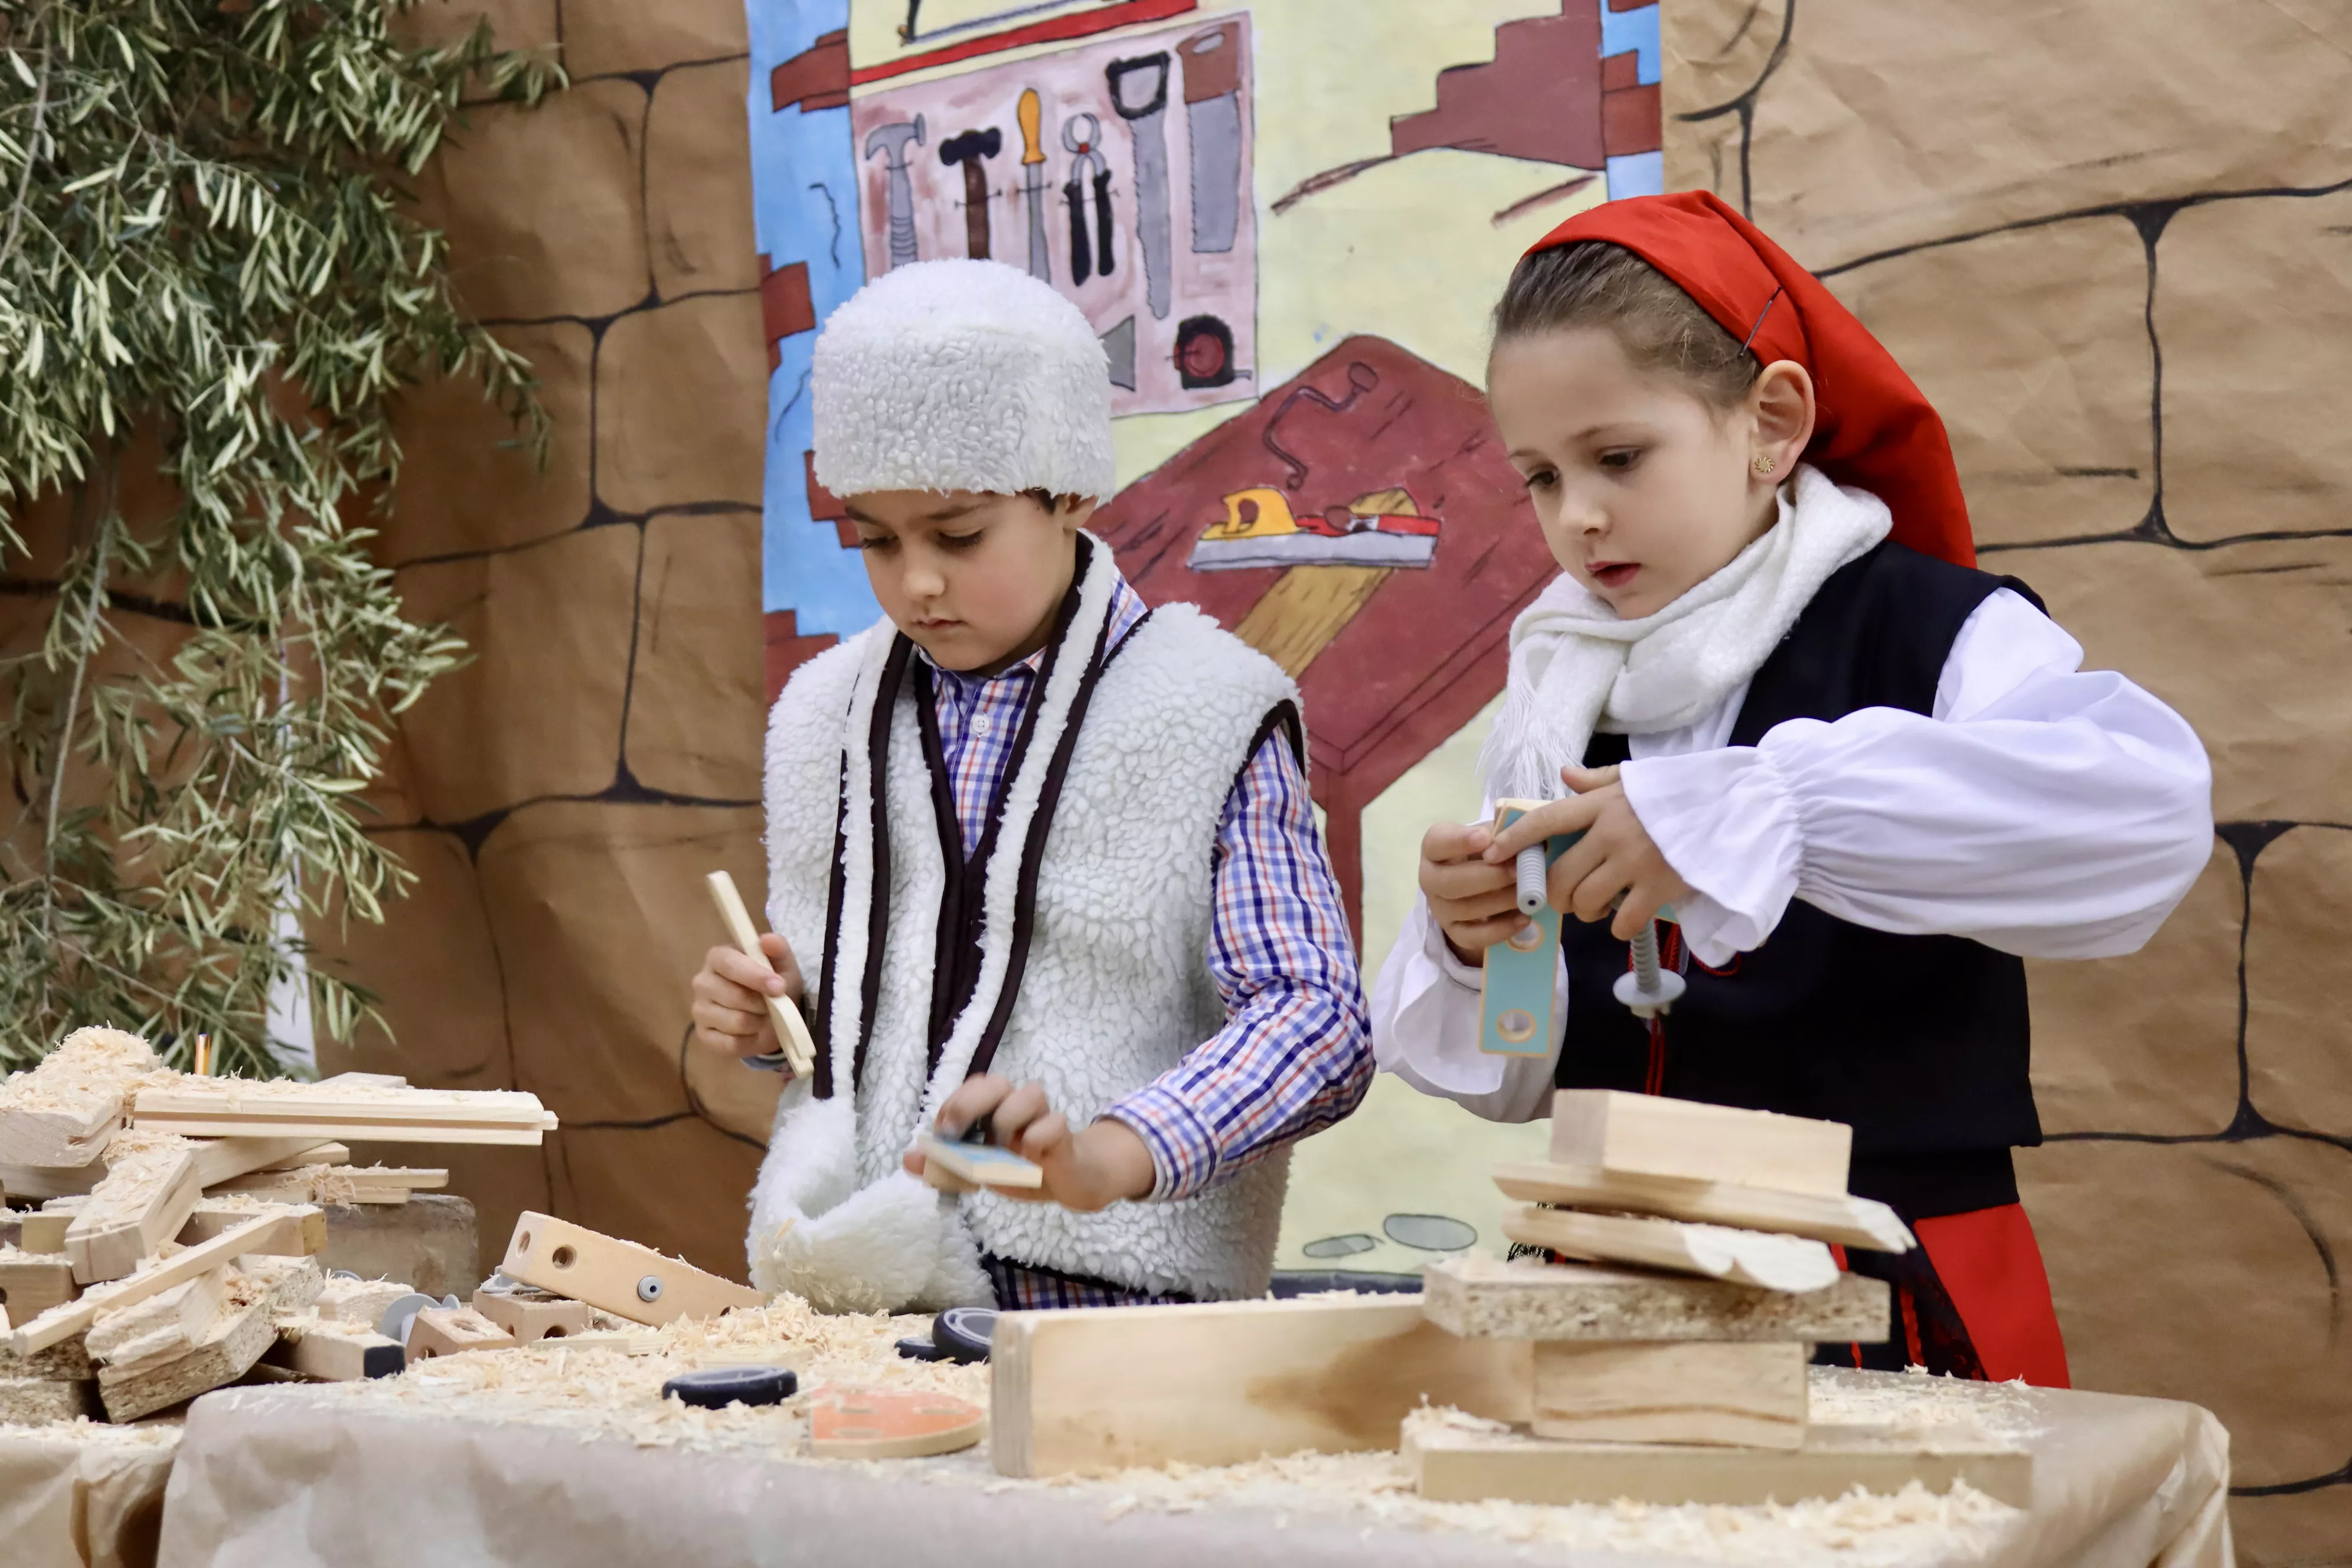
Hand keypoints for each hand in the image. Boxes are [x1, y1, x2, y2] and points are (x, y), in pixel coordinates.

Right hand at [690, 934, 804, 1067]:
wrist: (772, 1015)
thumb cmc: (774, 982)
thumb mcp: (783, 964)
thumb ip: (778, 949)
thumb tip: (767, 940)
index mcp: (718, 957)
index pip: (729, 964)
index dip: (755, 976)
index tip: (779, 987)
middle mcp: (702, 982)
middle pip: (734, 996)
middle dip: (763, 1003)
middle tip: (774, 1004)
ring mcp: (699, 1010)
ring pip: (735, 1022)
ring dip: (759, 1022)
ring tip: (764, 1017)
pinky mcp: (703, 1035)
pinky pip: (731, 1043)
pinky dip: (750, 1041)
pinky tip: (754, 1032)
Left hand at [902, 1074, 1156, 1212]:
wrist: (1069, 1182)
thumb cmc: (1020, 1169)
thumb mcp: (977, 1172)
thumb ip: (944, 1166)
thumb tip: (908, 1159)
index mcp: (995, 1108)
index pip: (973, 1086)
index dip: (954, 1103)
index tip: (942, 1132)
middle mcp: (1018, 1105)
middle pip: (996, 1082)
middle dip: (970, 1103)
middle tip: (955, 1133)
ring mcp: (1043, 1117)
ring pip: (1030, 1094)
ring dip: (1007, 1121)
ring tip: (1002, 1151)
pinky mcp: (1064, 1135)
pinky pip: (1051, 1126)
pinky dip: (1034, 1142)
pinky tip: (1028, 1162)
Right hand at [1418, 819, 1523, 963]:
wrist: (1483, 884)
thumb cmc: (1487, 851)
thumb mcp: (1492, 833)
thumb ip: (1500, 826)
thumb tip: (1513, 820)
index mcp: (1434, 847)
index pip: (1437, 842)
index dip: (1459, 841)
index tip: (1486, 839)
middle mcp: (1429, 878)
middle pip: (1448, 882)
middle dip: (1487, 877)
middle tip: (1518, 871)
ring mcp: (1439, 908)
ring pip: (1462, 909)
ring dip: (1498, 902)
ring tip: (1527, 895)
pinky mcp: (1453, 932)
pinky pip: (1472, 937)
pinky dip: (1500, 929)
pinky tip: (1524, 918)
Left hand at [1483, 765, 1692, 940]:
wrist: (1735, 806)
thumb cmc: (1681, 793)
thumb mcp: (1637, 779)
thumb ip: (1597, 781)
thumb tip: (1564, 777)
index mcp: (1602, 804)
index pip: (1546, 820)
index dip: (1514, 839)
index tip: (1491, 853)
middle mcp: (1612, 832)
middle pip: (1559, 874)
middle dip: (1551, 894)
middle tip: (1560, 899)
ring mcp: (1635, 861)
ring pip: (1585, 900)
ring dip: (1584, 911)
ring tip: (1596, 906)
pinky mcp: (1659, 886)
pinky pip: (1621, 920)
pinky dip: (1616, 926)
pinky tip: (1624, 917)